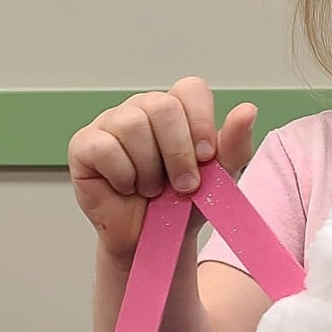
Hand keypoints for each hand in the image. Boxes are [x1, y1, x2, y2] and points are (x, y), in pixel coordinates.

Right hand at [68, 76, 256, 263]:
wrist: (154, 242)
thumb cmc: (183, 205)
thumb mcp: (219, 179)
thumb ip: (234, 145)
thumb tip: (247, 110)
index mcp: (175, 111)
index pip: (190, 89)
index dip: (200, 123)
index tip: (207, 158)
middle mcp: (141, 109)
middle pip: (162, 106)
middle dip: (178, 153)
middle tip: (183, 186)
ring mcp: (110, 123)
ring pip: (132, 125)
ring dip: (149, 168)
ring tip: (151, 189)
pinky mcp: (84, 145)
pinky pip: (104, 146)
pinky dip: (122, 174)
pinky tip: (126, 187)